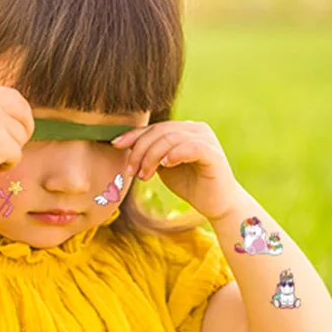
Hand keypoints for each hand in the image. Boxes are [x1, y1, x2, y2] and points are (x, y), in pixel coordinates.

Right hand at [0, 85, 34, 187]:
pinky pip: (16, 155)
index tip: (18, 132)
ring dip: (7, 153)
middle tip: (9, 150)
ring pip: (19, 139)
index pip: (16, 98)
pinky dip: (5, 166)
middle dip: (23, 134)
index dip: (22, 116)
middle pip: (24, 117)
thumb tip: (17, 119)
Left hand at [111, 120, 241, 220]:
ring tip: (144, 175)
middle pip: (159, 131)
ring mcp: (206, 138)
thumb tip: (122, 145)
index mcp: (183, 129)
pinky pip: (191, 147)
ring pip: (170, 138)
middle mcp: (196, 129)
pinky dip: (174, 154)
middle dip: (140, 150)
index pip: (153, 127)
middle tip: (131, 171)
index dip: (133, 136)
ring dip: (152, 157)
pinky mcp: (213, 153)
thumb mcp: (163, 167)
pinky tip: (164, 165)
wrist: (216, 204)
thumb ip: (149, 154)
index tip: (116, 146)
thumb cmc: (190, 185)